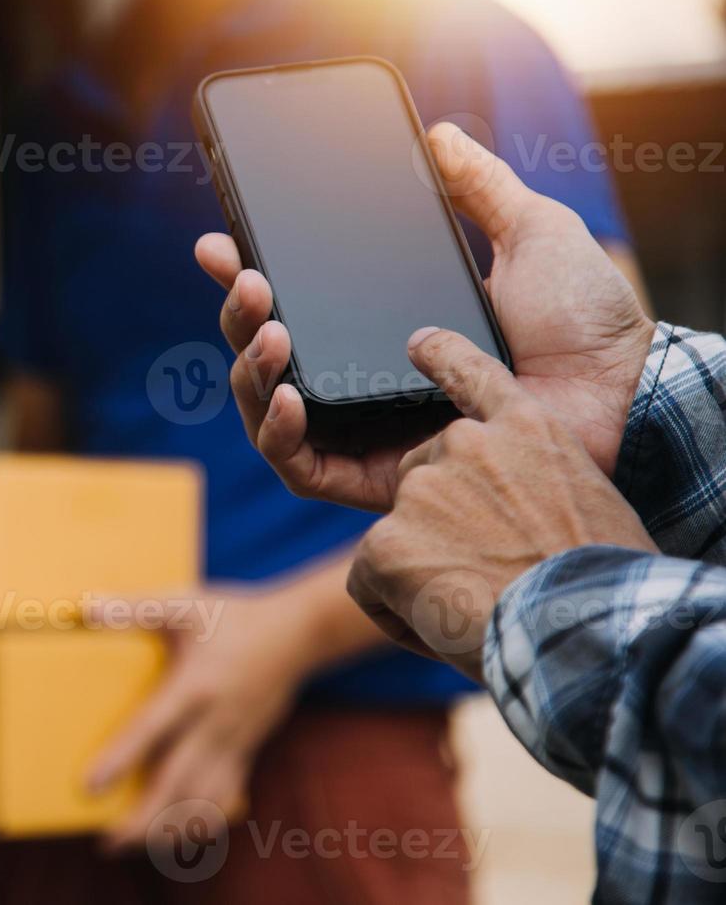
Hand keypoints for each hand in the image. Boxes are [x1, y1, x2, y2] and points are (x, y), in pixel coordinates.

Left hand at [83, 588, 308, 852]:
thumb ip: (136, 607)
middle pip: (179, 782)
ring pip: (203, 799)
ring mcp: (235, 741)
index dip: (121, 759)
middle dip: (145, 818)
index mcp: (195, 686)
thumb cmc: (236, 615)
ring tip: (133, 844)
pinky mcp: (247, 750)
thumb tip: (87, 607)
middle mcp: (216, 722)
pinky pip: (225, 797)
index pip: (153, 729)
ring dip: (170, 827)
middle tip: (108, 842)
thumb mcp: (185, 603)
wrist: (298, 632)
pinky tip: (180, 834)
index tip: (91, 786)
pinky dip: (203, 821)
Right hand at [194, 122, 656, 511]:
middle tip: (250, 281)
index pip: (294, 300)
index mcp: (384, 321)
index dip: (246, 275)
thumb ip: (479, 186)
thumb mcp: (529, 231)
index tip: (220, 243)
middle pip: (266, 353)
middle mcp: (362, 375)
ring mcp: (364, 428)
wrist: (619, 388)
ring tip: (272, 332)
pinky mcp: (376, 477)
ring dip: (250, 370)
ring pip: (266, 410)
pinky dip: (279, 435)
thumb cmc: (583, 319)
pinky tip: (288, 396)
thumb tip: (438, 134)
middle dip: (239, 317)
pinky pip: (300, 468)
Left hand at [346, 328, 656, 679]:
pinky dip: (395, 611)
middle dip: (441, 528)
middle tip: (489, 576)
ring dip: (422, 572)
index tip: (420, 344)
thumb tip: (504, 510)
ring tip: (479, 606)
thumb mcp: (586, 500)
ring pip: (397, 532)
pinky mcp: (386, 536)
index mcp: (528, 428)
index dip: (443, 358)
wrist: (591, 623)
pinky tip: (443, 627)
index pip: (474, 374)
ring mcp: (423, 486)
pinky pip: (367, 579)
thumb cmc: (602, 579)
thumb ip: (534, 481)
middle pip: (424, 480)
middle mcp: (468, 443)